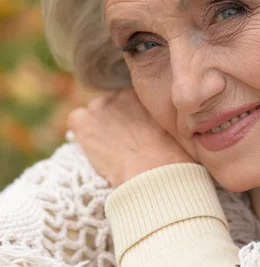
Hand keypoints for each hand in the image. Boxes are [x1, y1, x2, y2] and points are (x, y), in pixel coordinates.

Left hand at [67, 89, 194, 187]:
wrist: (153, 172)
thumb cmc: (172, 157)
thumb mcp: (175, 129)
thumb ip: (165, 119)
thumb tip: (163, 128)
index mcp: (144, 94)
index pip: (129, 103)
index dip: (131, 121)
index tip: (135, 136)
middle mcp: (120, 93)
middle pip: (111, 108)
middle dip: (114, 123)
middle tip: (123, 145)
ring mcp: (99, 105)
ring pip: (93, 116)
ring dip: (99, 130)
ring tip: (110, 151)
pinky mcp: (82, 119)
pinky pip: (77, 123)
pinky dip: (82, 135)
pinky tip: (95, 151)